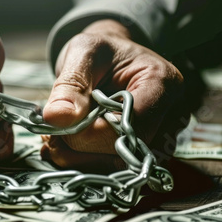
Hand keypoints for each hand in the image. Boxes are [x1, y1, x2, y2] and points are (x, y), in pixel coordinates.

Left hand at [41, 19, 188, 171]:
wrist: (109, 61)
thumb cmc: (100, 51)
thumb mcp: (82, 54)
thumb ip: (70, 85)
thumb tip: (57, 117)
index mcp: (162, 83)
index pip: (129, 126)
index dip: (89, 132)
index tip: (60, 123)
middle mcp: (169, 116)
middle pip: (124, 152)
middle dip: (80, 147)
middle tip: (51, 132)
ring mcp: (160, 138)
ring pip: (116, 167)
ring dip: (78, 158)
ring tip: (58, 136)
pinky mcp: (142, 152)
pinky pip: (112, 170)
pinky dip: (83, 162)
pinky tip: (67, 145)